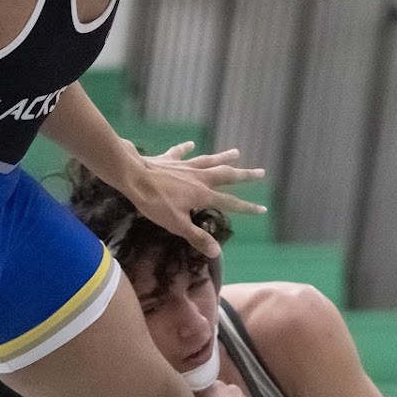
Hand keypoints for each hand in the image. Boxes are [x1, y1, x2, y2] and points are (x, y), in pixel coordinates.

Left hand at [131, 143, 264, 259]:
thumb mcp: (177, 225)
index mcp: (203, 194)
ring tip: (236, 152)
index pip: (230, 203)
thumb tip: (217, 252)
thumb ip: (197, 237)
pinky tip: (192, 144)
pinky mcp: (169, 160)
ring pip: (209, 160)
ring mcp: (185, 166)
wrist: (134, 177)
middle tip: (261, 172)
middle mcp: (199, 177)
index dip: (247, 208)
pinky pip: (181, 153)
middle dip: (245, 175)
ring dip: (223, 157)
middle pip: (227, 175)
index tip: (263, 209)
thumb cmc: (155, 203)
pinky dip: (186, 148)